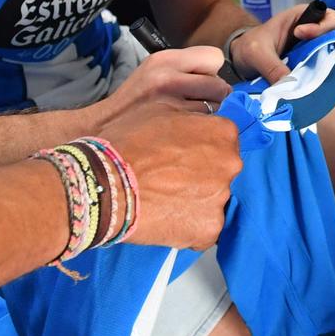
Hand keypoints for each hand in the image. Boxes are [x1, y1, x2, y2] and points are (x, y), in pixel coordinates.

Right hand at [93, 45, 233, 142]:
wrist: (104, 128)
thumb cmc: (137, 100)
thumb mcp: (156, 69)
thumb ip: (189, 68)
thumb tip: (226, 86)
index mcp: (165, 59)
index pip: (215, 58)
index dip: (211, 72)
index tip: (198, 82)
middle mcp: (167, 78)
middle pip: (220, 87)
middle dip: (214, 98)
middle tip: (194, 106)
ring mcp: (169, 105)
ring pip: (216, 111)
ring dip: (210, 118)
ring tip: (186, 121)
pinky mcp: (171, 129)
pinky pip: (205, 130)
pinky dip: (203, 134)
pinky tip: (185, 135)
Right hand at [109, 103, 241, 249]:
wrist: (103, 184)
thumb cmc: (128, 142)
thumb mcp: (162, 107)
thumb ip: (191, 114)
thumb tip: (200, 121)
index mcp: (224, 132)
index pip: (223, 140)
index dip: (200, 148)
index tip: (181, 157)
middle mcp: (231, 164)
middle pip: (221, 171)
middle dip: (201, 175)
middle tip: (170, 180)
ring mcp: (221, 198)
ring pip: (213, 200)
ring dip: (194, 201)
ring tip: (163, 201)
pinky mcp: (210, 228)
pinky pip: (204, 227)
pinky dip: (189, 226)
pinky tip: (165, 218)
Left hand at [226, 1, 334, 82]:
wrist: (242, 59)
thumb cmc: (249, 46)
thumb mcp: (257, 53)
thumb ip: (271, 66)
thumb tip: (289, 85)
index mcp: (303, 16)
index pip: (329, 17)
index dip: (322, 27)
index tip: (300, 34)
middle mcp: (314, 30)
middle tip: (318, 57)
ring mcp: (315, 47)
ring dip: (334, 63)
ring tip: (323, 74)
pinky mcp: (312, 63)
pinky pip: (328, 67)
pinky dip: (328, 75)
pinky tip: (321, 82)